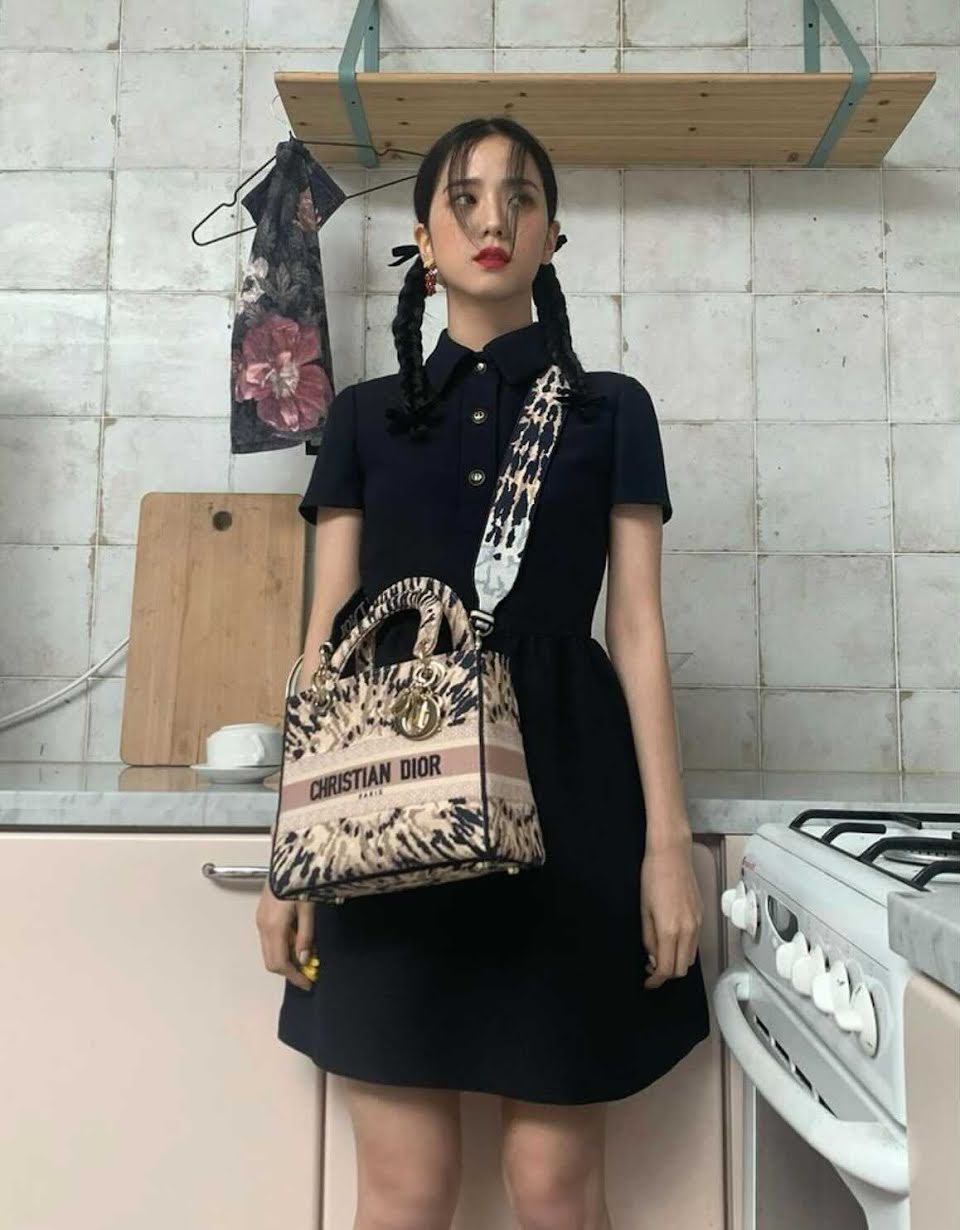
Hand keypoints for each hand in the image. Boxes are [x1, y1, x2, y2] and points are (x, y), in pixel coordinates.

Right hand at [256, 883, 316, 990]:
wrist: (287, 861)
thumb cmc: (300, 882)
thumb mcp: (308, 909)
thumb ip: (305, 936)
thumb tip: (304, 960)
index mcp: (274, 927)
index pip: (280, 963)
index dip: (294, 976)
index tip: (308, 983)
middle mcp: (263, 927)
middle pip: (271, 962)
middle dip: (289, 971)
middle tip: (308, 974)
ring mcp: (260, 921)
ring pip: (269, 952)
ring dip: (285, 959)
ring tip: (305, 958)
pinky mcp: (262, 915)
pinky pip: (269, 940)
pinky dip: (281, 948)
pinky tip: (295, 942)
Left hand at [640, 835, 703, 989]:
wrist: (672, 854)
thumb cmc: (652, 877)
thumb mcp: (644, 910)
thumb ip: (649, 938)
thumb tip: (653, 958)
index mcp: (671, 930)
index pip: (667, 969)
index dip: (656, 981)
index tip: (647, 983)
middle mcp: (689, 930)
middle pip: (682, 968)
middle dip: (667, 974)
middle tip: (651, 969)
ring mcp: (698, 923)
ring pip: (690, 957)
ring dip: (677, 962)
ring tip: (660, 954)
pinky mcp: (702, 916)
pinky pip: (695, 943)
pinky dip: (684, 949)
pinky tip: (671, 940)